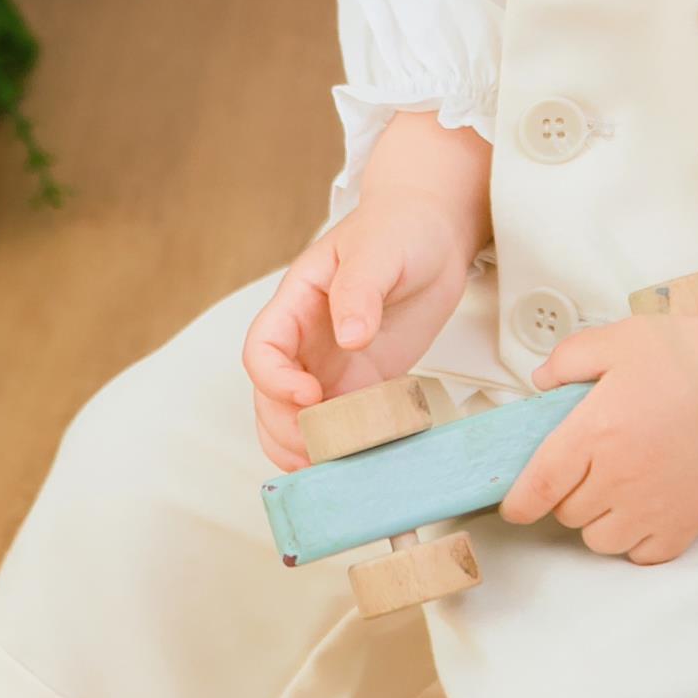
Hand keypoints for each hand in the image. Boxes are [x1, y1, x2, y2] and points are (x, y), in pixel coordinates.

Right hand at [247, 111, 490, 469]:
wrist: (435, 233)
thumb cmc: (402, 228)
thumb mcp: (381, 249)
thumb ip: (361, 289)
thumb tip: (349, 336)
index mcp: (297, 301)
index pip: (261, 349)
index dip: (274, 380)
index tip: (310, 395)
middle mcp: (306, 339)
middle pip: (270, 396)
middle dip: (286, 428)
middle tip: (320, 450)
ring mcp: (332, 364)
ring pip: (296, 418)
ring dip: (304, 447)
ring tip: (329, 469)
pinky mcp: (364, 382)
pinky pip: (342, 422)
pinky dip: (344, 445)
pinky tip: (358, 460)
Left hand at [501, 310, 697, 565]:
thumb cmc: (695, 358)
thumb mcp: (621, 339)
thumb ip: (569, 358)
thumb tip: (540, 382)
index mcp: (593, 432)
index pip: (536, 487)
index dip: (518, 502)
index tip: (515, 504)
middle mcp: (617, 478)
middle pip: (566, 513)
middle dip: (569, 492)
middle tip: (590, 464)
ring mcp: (652, 508)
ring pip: (599, 539)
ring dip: (599, 519)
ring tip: (619, 487)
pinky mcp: (684, 525)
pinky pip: (641, 554)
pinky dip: (636, 540)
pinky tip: (646, 509)